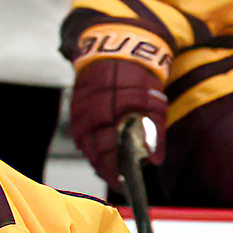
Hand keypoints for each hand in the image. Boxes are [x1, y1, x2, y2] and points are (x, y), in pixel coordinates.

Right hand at [69, 57, 167, 187]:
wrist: (117, 47)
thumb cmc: (140, 77)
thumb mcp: (156, 104)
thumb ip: (155, 134)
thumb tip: (154, 161)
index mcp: (113, 118)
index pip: (108, 156)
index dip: (115, 174)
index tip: (124, 185)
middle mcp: (92, 117)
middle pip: (95, 155)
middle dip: (107, 169)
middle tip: (120, 178)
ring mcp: (81, 113)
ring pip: (87, 146)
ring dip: (99, 157)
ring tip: (113, 164)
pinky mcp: (75, 108)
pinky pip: (81, 134)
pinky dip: (91, 144)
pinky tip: (102, 146)